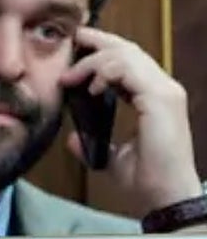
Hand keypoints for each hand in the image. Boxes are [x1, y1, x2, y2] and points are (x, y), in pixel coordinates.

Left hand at [61, 27, 200, 212]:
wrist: (165, 198)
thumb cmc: (147, 181)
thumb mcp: (112, 157)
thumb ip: (92, 143)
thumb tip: (71, 138)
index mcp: (155, 99)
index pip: (130, 61)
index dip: (103, 51)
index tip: (76, 51)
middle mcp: (165, 90)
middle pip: (129, 50)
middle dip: (97, 41)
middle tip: (72, 40)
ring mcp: (166, 92)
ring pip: (127, 55)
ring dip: (94, 60)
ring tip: (71, 76)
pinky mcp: (162, 99)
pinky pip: (129, 69)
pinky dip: (105, 71)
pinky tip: (91, 87)